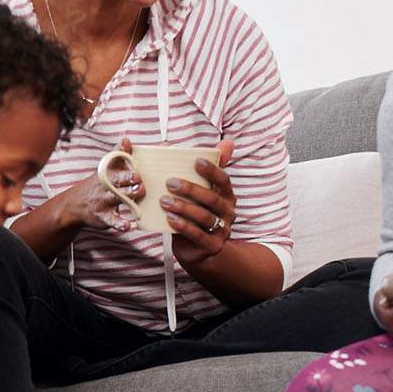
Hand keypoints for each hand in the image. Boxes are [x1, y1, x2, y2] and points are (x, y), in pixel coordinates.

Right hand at [63, 137, 142, 232]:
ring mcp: (104, 201)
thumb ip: (119, 155)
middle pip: (118, 179)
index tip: (128, 145)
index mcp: (108, 173)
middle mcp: (106, 186)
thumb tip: (126, 140)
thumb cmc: (98, 185)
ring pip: (117, 198)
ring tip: (138, 192)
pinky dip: (119, 224)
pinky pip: (112, 221)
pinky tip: (128, 225)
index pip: (115, 161)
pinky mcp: (104, 217)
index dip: (123, 154)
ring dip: (128, 195)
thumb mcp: (105, 169)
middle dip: (128, 177)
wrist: (75, 205)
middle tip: (138, 176)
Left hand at [164, 140, 236, 267]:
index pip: (223, 180)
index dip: (211, 170)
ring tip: (164, 201)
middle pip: (211, 198)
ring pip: (204, 217)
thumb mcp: (202, 192)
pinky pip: (197, 235)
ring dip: (183, 208)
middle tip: (169, 182)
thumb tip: (221, 140)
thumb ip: (207, 169)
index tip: (195, 161)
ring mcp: (222, 230)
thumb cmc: (198, 215)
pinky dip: (183, 226)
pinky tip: (169, 219)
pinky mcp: (212, 245)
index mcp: (227, 195)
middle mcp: (228, 212)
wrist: (200, 251)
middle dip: (190, 189)